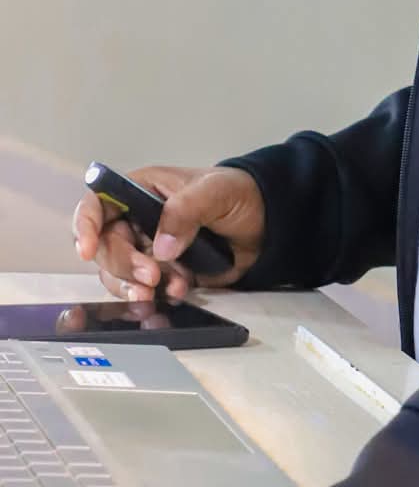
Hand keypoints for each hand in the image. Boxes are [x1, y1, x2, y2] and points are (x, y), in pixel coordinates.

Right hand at [72, 164, 264, 302]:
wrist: (266, 223)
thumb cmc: (238, 193)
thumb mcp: (216, 191)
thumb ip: (185, 210)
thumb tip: (161, 247)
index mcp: (140, 190)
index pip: (97, 205)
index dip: (85, 226)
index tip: (86, 249)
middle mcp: (136, 220)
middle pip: (104, 247)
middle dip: (123, 265)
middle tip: (152, 275)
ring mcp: (147, 249)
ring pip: (117, 274)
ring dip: (134, 286)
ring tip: (163, 289)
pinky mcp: (162, 273)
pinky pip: (143, 290)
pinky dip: (155, 296)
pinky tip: (179, 290)